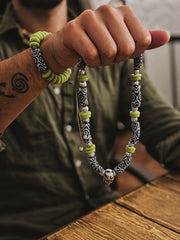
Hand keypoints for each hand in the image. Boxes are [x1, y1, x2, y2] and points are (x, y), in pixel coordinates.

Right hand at [43, 5, 169, 70]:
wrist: (69, 48)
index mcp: (122, 12)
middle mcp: (107, 10)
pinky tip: (85, 56)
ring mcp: (89, 18)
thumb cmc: (98, 45)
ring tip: (94, 54)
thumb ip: (144, 40)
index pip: (143, 41)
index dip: (132, 53)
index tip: (120, 49)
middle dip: (116, 59)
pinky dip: (91, 63)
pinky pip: (92, 56)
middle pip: (126, 48)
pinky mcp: (74, 29)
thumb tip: (166, 36)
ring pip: (109, 52)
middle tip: (105, 54)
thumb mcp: (124, 44)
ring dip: (103, 61)